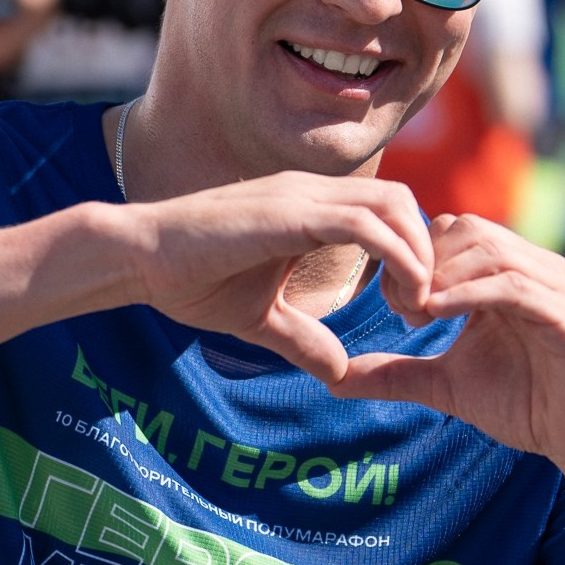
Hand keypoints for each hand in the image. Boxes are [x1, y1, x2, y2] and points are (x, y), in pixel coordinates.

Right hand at [129, 173, 435, 382]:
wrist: (137, 259)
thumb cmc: (188, 280)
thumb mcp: (259, 319)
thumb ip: (301, 338)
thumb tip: (339, 373)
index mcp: (310, 207)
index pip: (388, 210)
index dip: (412, 254)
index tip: (411, 306)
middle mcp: (313, 191)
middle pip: (404, 201)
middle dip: (427, 253)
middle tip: (421, 308)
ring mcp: (302, 196)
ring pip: (394, 205)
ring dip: (418, 256)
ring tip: (414, 306)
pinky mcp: (289, 213)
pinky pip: (364, 224)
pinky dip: (396, 257)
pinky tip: (397, 297)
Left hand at [329, 213, 564, 473]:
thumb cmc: (525, 404)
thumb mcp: (446, 385)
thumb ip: (395, 374)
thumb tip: (335, 377)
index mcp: (502, 274)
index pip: (448, 233)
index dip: (411, 259)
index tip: (391, 303)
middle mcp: (530, 268)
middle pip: (463, 228)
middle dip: (423, 261)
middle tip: (401, 307)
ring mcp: (550, 286)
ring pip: (487, 247)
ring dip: (444, 274)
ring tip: (418, 312)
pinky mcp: (563, 313)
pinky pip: (512, 284)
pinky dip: (471, 292)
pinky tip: (439, 312)